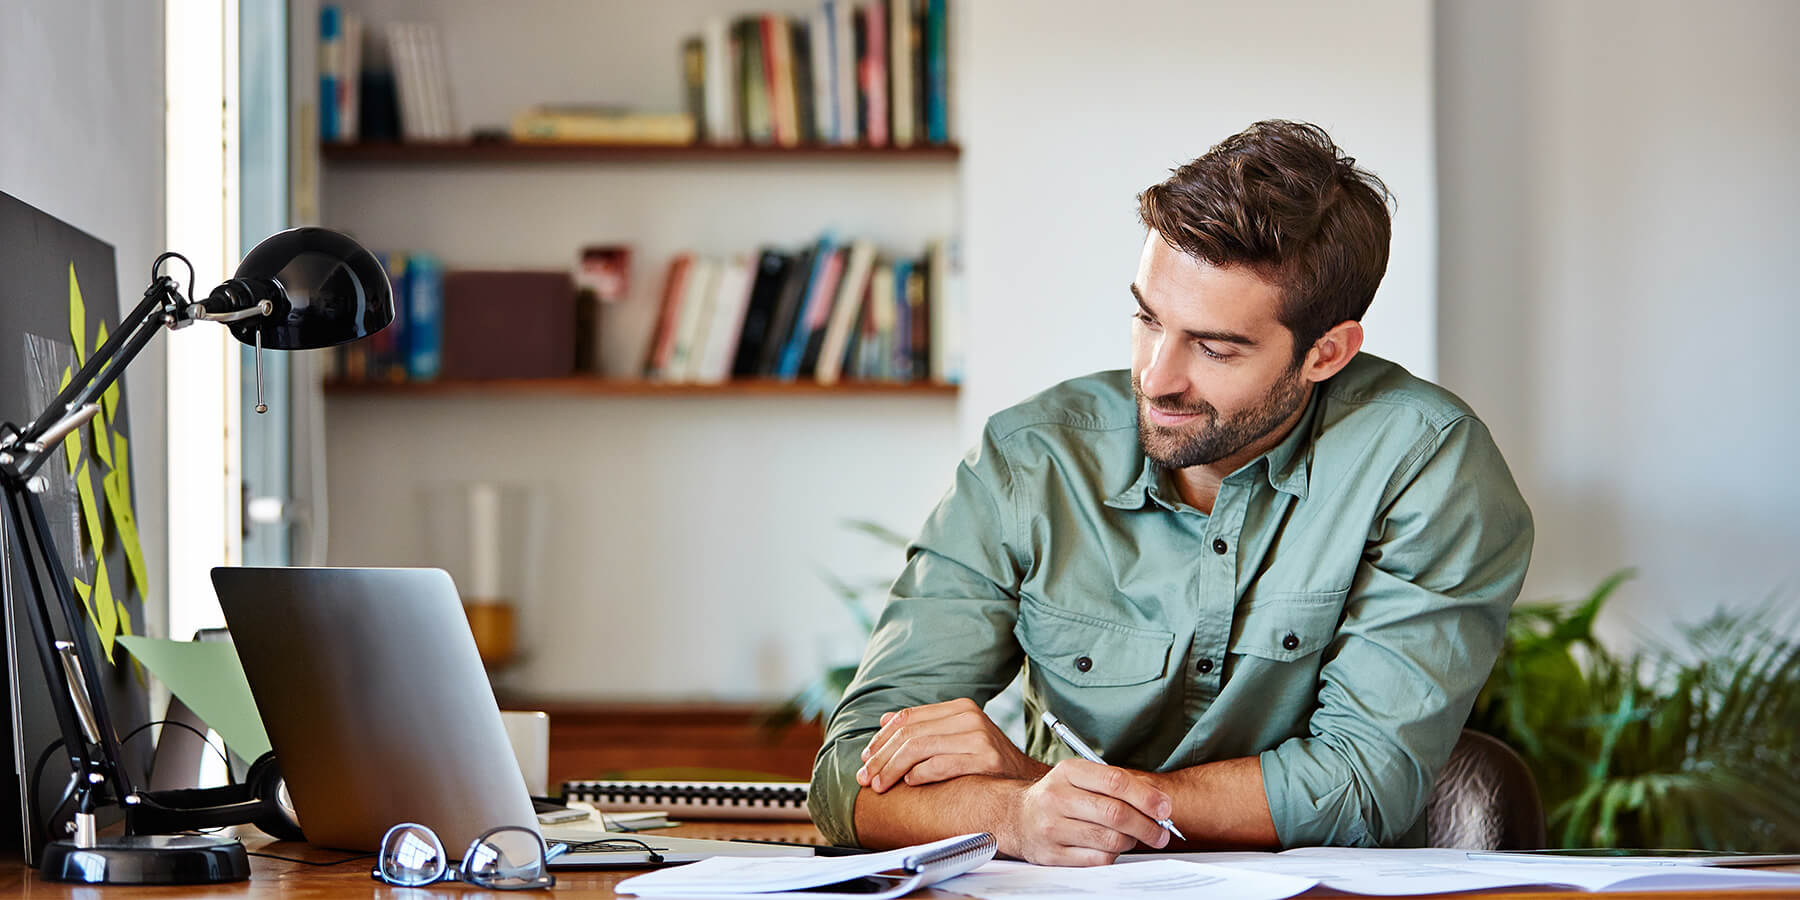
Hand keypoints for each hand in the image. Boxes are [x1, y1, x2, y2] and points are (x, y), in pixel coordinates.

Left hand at [856, 698, 1048, 791]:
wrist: (1027, 780)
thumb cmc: (987, 762)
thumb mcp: (956, 736)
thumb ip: (924, 727)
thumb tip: (885, 720)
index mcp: (959, 707)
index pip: (908, 718)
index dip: (881, 738)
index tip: (866, 757)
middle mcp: (969, 717)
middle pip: (910, 734)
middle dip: (881, 757)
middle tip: (866, 777)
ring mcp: (979, 737)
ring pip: (920, 748)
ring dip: (893, 769)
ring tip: (880, 785)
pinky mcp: (986, 759)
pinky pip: (941, 764)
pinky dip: (920, 774)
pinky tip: (909, 782)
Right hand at [1006, 759, 1171, 865]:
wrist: (1016, 817)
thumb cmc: (1059, 796)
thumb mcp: (1080, 778)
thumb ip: (1116, 785)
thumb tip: (1159, 802)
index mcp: (1068, 772)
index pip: (1115, 781)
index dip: (1146, 796)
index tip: (1165, 808)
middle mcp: (1057, 797)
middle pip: (1115, 813)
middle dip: (1147, 825)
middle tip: (1162, 833)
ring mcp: (1052, 827)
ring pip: (1109, 839)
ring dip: (1132, 842)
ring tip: (1135, 838)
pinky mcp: (1052, 854)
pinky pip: (1097, 859)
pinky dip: (1113, 855)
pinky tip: (1112, 847)